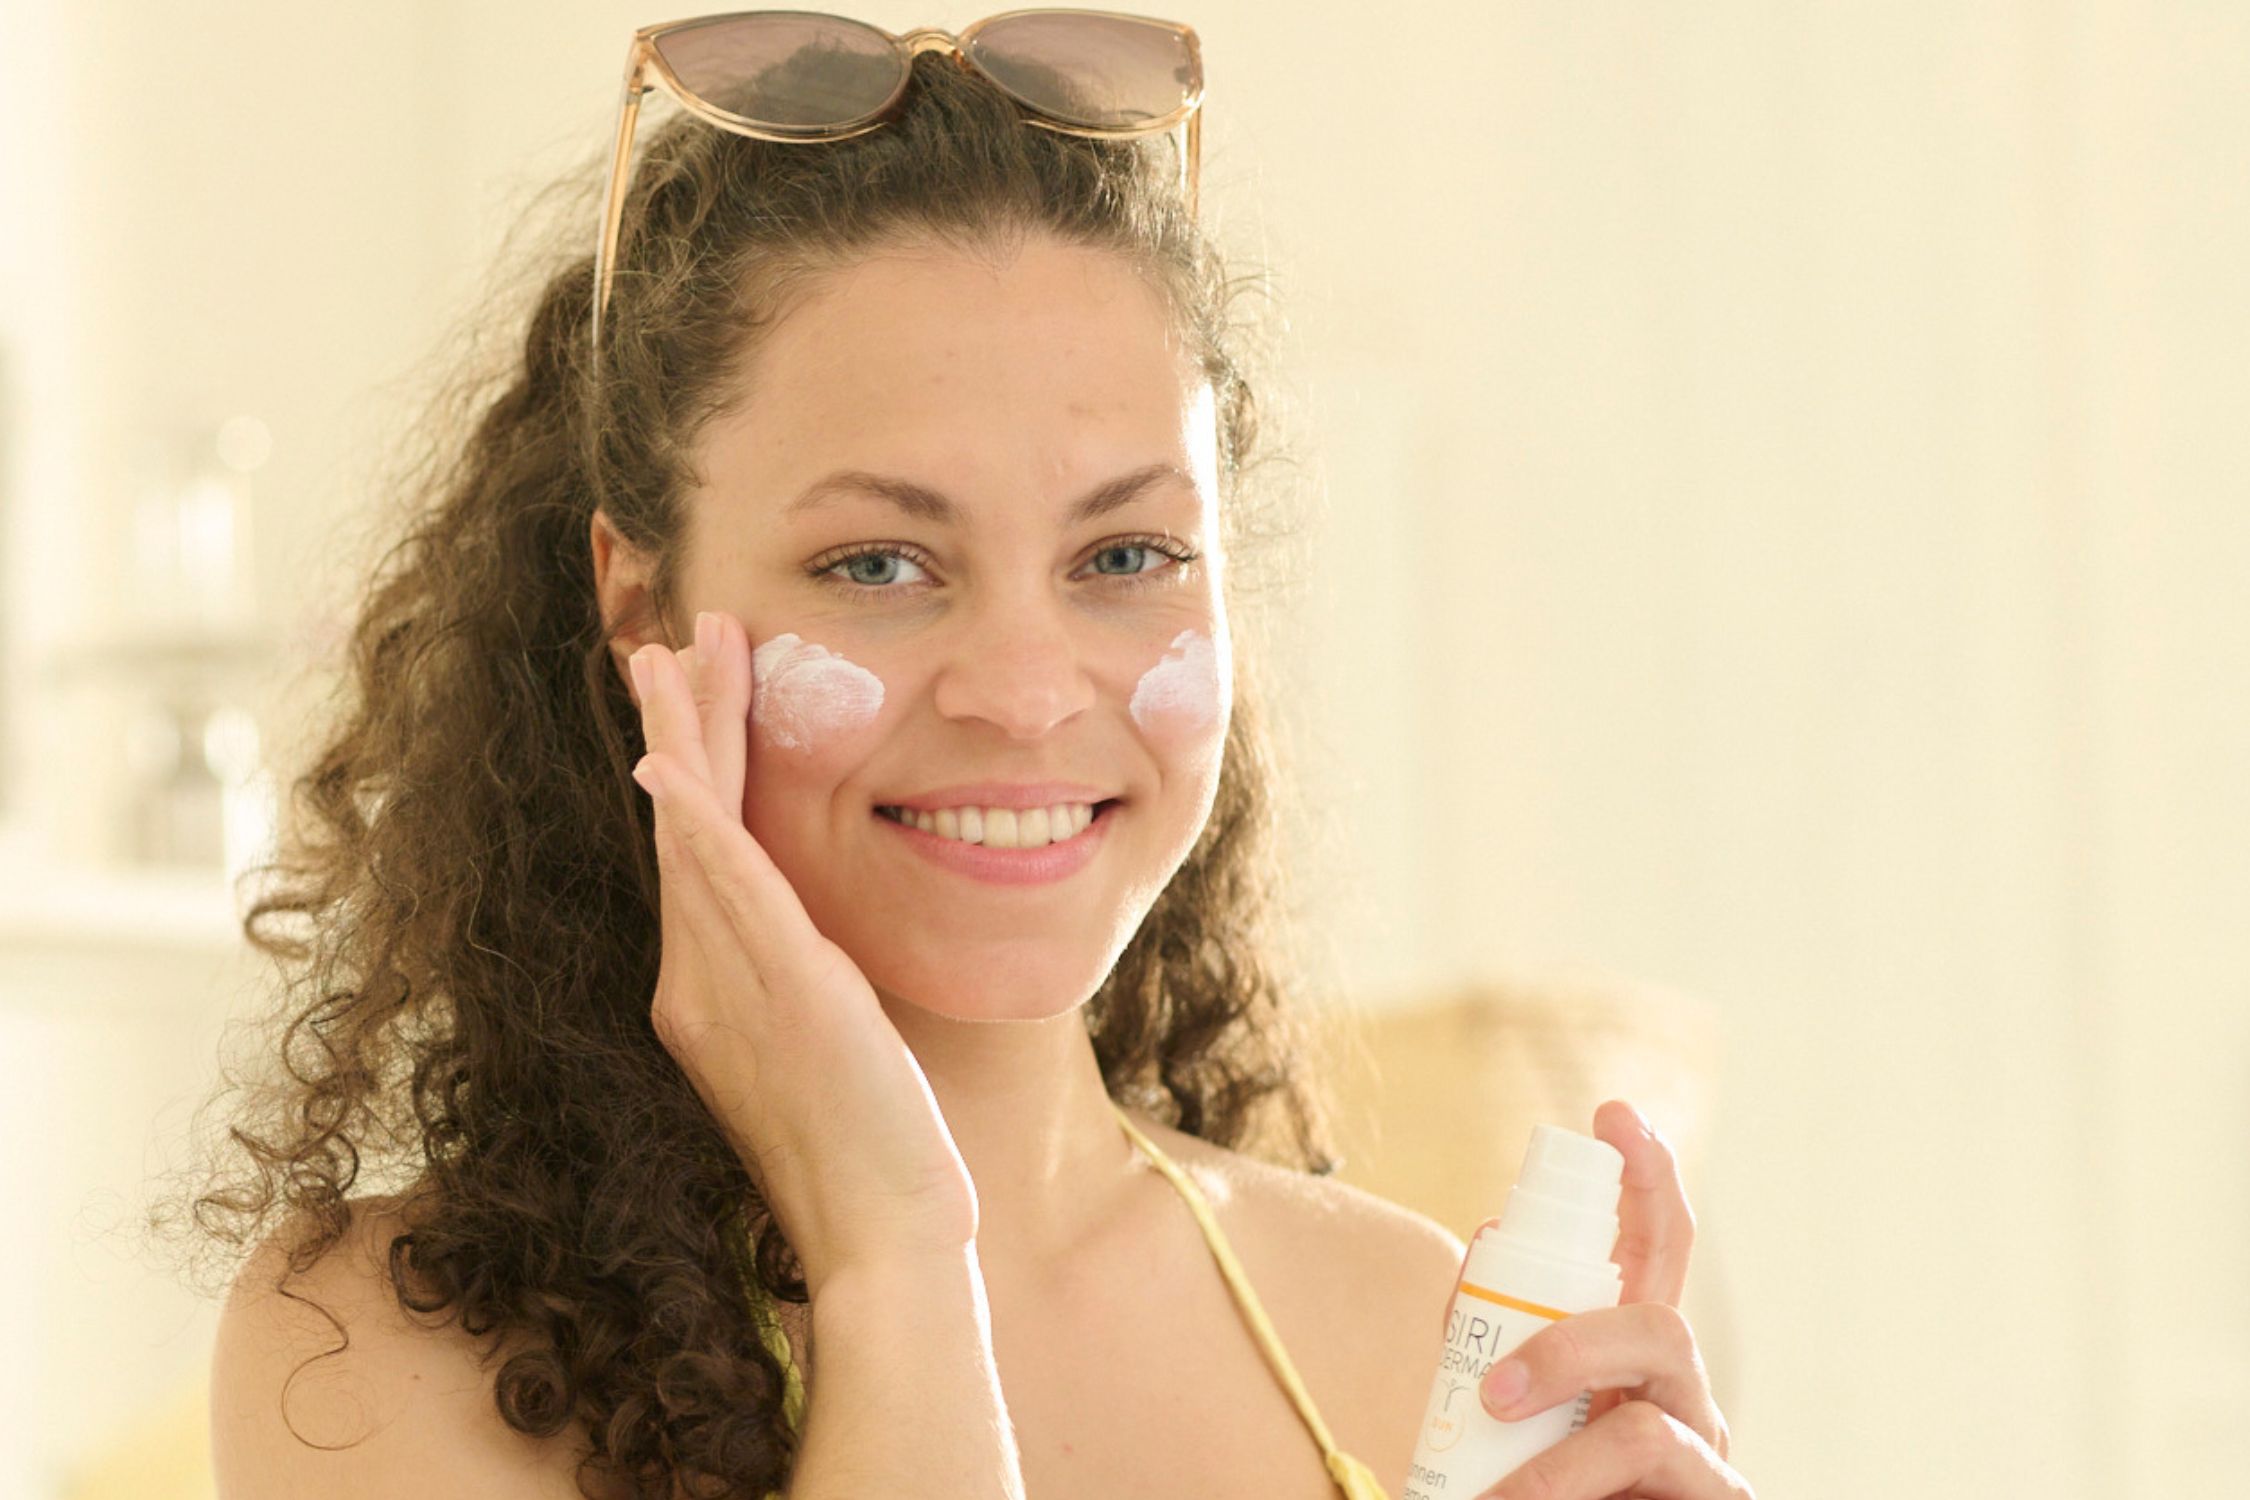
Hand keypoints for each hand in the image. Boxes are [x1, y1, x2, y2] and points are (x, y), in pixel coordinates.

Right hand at [628, 609, 978, 1297]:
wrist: (882, 1233)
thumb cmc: (868, 1149)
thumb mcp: (826, 1042)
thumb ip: (800, 982)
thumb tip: (806, 942)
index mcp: (708, 990)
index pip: (696, 851)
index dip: (688, 765)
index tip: (685, 691)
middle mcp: (697, 982)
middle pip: (680, 827)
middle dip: (675, 726)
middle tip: (661, 637)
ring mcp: (729, 989)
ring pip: (692, 838)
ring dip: (682, 740)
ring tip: (669, 655)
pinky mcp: (780, 994)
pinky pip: (725, 895)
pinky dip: (695, 826)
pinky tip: (669, 768)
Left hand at [1465, 1099, 1752, 1499]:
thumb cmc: (1531, 1481)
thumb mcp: (1504, 1404)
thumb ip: (1493, 1326)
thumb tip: (1490, 1234)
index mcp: (1630, 1351)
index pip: (1655, 1247)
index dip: (1645, 1177)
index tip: (1611, 1114)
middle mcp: (1681, 1389)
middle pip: (1663, 1322)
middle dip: (1572, 1347)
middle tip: (1488, 1397)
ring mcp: (1708, 1448)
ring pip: (1652, 1419)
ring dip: (1558, 1459)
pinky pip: (1648, 1466)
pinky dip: (1569, 1487)